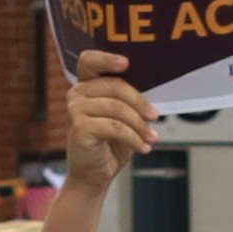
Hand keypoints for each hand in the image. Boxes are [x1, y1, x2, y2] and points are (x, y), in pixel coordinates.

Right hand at [62, 48, 153, 192]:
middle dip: (140, 102)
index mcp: (87, 84)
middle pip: (115, 85)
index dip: (107, 59)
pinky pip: (114, 127)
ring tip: (151, 137)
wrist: (95, 172)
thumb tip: (157, 89)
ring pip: (117, 108)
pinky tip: (143, 147)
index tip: (126, 64)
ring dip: (140, 125)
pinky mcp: (79, 128)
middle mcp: (77, 93)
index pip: (90, 61)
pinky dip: (134, 138)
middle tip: (155, 117)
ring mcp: (75, 110)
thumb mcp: (125, 115)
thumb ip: (131, 98)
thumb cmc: (111, 142)